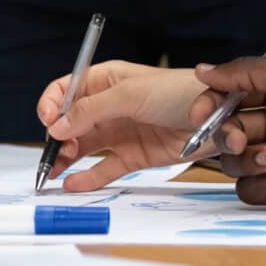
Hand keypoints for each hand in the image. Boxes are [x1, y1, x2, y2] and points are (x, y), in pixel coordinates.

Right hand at [37, 60, 202, 189]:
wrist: (216, 115)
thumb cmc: (177, 91)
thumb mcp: (130, 94)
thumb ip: (91, 110)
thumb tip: (57, 127)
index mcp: (105, 80)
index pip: (66, 90)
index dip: (52, 105)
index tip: (48, 122)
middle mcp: (109, 106)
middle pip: (70, 122)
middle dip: (57, 137)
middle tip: (54, 153)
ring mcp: (120, 131)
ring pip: (83, 146)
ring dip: (66, 158)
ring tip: (55, 172)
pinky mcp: (133, 155)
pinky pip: (104, 168)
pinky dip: (87, 177)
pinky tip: (72, 184)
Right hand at [187, 54, 265, 214]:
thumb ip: (249, 72)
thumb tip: (204, 70)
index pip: (228, 98)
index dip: (209, 105)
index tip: (200, 112)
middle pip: (225, 130)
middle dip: (224, 133)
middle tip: (238, 136)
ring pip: (233, 161)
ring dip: (244, 158)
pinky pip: (250, 190)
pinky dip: (259, 183)